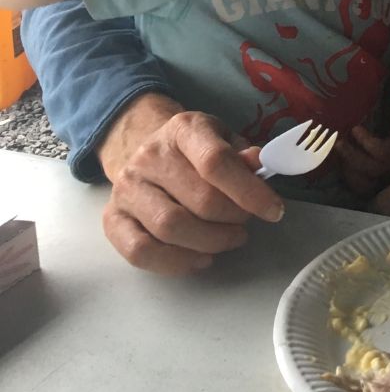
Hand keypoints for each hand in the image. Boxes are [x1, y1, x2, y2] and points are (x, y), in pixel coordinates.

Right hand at [98, 94, 283, 274]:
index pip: (216, 161)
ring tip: (230, 238)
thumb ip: (245, 156)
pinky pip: (140, 251)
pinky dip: (177, 262)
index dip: (250, 191)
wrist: (147, 151)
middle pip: (200, 201)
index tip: (274, 211)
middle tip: (245, 221)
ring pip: (171, 228)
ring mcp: (126, 188)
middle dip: (234, 219)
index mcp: (183, 129)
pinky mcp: (113, 218)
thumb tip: (259, 165)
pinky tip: (202, 257)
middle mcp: (149, 156)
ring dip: (212, 242)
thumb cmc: (197, 151)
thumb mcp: (226, 140)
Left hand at [336, 88, 389, 196]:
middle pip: (359, 163)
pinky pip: (357, 189)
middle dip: (347, 153)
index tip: (354, 128)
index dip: (362, 138)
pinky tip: (344, 171)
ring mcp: (376, 184)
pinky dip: (350, 181)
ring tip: (337, 156)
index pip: (373, 146)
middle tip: (337, 142)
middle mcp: (380, 170)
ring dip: (345, 167)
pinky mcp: (373, 193)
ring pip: (356, 178)